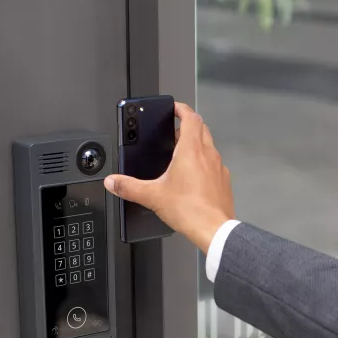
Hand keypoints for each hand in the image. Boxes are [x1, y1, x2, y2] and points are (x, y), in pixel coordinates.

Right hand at [104, 102, 234, 252]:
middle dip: (188, 126)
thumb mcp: (152, 196)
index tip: (175, 108)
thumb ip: (129, 187)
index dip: (182, 109)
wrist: (214, 230)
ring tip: (182, 154)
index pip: (190, 117)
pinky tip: (194, 177)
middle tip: (174, 131)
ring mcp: (219, 168)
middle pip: (201, 129)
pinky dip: (205, 163)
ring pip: (209, 146)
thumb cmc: (191, 211)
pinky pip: (215, 165)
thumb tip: (113, 182)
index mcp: (191, 150)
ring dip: (197, 144)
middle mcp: (209, 155)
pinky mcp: (224, 182)